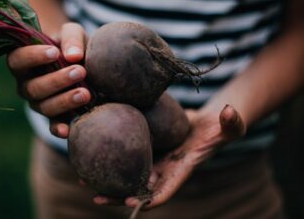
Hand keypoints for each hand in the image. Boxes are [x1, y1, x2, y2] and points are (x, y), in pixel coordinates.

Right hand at [7, 23, 89, 137]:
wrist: (84, 61)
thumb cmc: (71, 44)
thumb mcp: (72, 33)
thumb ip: (71, 38)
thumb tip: (73, 56)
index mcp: (23, 62)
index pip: (17, 60)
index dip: (32, 57)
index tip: (54, 52)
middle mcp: (26, 85)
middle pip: (33, 87)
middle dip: (57, 80)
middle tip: (80, 71)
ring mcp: (39, 103)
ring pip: (44, 106)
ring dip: (65, 101)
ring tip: (86, 93)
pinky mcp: (54, 116)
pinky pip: (52, 125)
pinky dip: (59, 129)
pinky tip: (67, 131)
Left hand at [94, 105, 245, 208]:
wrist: (207, 123)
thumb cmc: (221, 128)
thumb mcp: (230, 126)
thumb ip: (232, 122)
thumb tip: (229, 112)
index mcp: (182, 170)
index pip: (165, 190)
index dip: (149, 199)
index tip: (131, 202)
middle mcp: (165, 169)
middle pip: (139, 189)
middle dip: (119, 196)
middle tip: (97, 196)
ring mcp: (154, 159)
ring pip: (128, 174)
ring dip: (108, 180)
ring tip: (84, 177)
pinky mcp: (146, 146)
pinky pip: (127, 156)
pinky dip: (111, 158)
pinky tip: (92, 151)